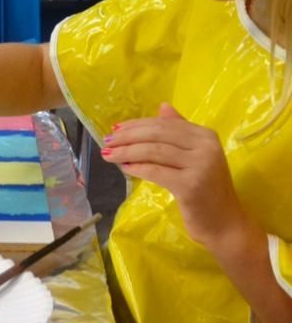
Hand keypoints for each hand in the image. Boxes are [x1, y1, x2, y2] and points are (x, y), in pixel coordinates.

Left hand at [100, 103, 247, 245]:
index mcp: (205, 135)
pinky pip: (155, 171)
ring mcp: (200, 165)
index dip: (137, 125)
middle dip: (128, 136)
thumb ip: (179, 131)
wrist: (225, 225)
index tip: (116, 128)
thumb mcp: (194, 156)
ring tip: (108, 154)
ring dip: (126, 152)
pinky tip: (124, 168)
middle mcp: (206, 146)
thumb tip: (162, 106)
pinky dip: (136, 168)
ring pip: (153, 151)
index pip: (163, 124)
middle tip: (107, 141)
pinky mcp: (190, 185)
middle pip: (157, 134)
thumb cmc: (206, 190)